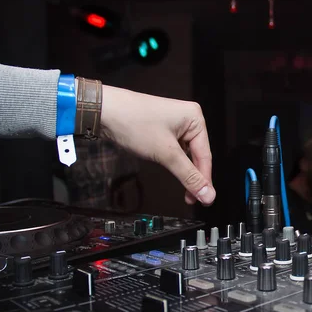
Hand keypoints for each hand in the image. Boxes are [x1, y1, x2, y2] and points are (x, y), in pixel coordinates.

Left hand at [100, 85, 214, 205]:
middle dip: (194, 177)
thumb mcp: (165, 153)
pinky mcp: (163, 130)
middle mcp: (188, 119)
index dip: (205, 180)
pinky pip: (175, 151)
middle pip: (197, 155)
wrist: (105, 111)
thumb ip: (188, 175)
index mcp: (195, 118)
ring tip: (184, 191)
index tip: (206, 199)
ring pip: (186, 155)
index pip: (206, 155)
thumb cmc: (133, 122)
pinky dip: (174, 163)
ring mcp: (175, 124)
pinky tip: (172, 173)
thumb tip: (207, 193)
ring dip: (183, 172)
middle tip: (193, 198)